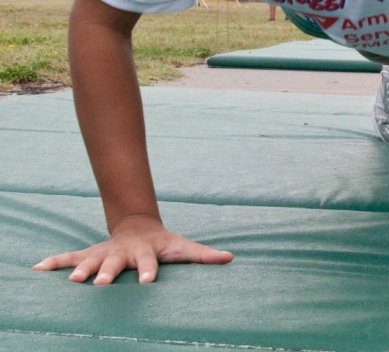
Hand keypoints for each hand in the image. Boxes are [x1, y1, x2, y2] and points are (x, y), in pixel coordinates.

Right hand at [32, 215, 232, 284]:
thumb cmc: (164, 244)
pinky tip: (36, 268)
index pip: (149, 263)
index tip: (148, 281)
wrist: (139, 226)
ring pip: (90, 261)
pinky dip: (53, 262)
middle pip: (116, 264)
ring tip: (69, 280)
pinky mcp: (89, 255)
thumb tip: (230, 258)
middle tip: (101, 284)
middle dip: (108, 273)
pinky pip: (68, 257)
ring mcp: (104, 253)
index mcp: (146, 253)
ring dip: (79, 269)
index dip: (149, 271)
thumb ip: (204, 255)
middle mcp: (123, 253)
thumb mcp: (184, 247)